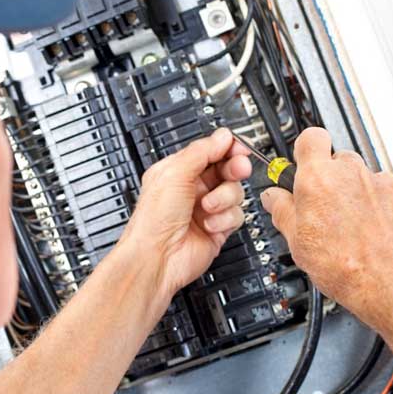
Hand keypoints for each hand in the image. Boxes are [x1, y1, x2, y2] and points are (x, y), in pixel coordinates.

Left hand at [118, 128, 251, 301]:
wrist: (157, 257)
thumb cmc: (153, 220)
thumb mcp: (174, 173)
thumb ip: (201, 151)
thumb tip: (223, 136)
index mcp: (178, 170)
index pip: (210, 151)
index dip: (227, 147)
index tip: (239, 147)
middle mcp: (193, 188)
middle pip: (227, 169)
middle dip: (234, 168)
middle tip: (238, 168)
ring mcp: (207, 209)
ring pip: (235, 192)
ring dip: (223, 199)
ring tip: (207, 207)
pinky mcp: (218, 228)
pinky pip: (237, 215)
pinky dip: (225, 219)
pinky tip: (209, 224)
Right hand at [260, 127, 392, 329]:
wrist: (390, 284)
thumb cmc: (344, 266)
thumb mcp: (296, 241)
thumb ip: (281, 210)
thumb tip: (273, 198)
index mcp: (318, 179)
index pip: (310, 138)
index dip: (306, 150)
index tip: (303, 164)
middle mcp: (351, 172)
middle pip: (337, 160)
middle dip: (330, 179)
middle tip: (325, 208)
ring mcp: (381, 182)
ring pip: (363, 178)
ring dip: (356, 194)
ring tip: (353, 226)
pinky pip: (387, 191)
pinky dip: (381, 205)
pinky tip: (374, 230)